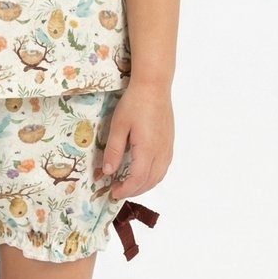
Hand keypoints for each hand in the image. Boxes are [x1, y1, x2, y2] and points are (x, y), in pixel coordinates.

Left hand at [101, 81, 174, 198]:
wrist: (154, 86)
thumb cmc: (134, 103)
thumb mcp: (118, 126)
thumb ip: (113, 150)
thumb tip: (108, 171)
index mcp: (147, 149)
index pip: (137, 179)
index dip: (125, 190)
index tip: (113, 192)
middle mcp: (161, 152)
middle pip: (150, 181)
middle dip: (134, 190)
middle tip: (118, 190)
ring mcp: (167, 147)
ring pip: (159, 176)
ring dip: (144, 185)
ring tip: (128, 184)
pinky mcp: (169, 142)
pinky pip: (163, 167)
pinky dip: (153, 176)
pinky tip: (143, 172)